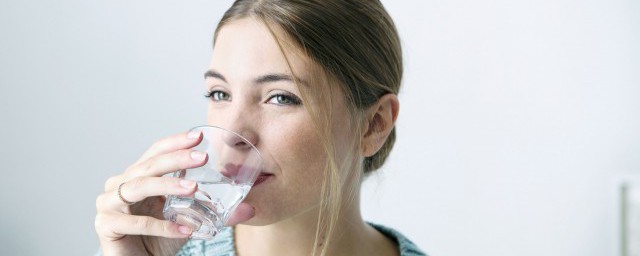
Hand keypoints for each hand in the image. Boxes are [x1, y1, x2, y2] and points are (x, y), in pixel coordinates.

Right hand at [95, 131, 255, 255]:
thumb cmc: (159, 238)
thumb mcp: (190, 220)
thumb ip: (216, 212)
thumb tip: (250, 209)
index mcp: (137, 176)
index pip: (155, 152)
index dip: (176, 143)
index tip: (199, 136)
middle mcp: (119, 184)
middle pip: (149, 165)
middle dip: (177, 159)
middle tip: (202, 156)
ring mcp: (108, 203)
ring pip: (138, 187)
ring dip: (168, 186)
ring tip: (194, 188)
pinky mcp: (106, 225)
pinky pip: (136, 222)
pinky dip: (162, 225)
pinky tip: (184, 229)